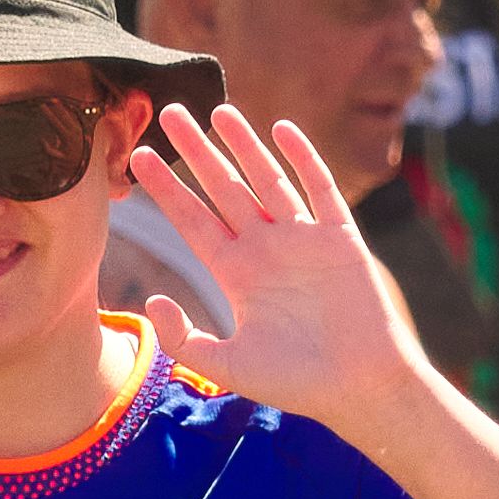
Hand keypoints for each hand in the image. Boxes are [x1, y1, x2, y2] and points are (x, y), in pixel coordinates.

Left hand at [125, 104, 429, 446]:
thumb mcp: (227, 365)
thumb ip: (184, 338)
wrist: (360, 388)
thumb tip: (152, 300)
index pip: (193, 221)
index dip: (166, 189)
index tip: (138, 158)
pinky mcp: (340, 238)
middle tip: (169, 112)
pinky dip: (303, 158)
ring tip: (216, 109)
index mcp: (237, 275)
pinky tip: (282, 129)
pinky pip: (319, 189)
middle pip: (223, 188)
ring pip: (266, 179)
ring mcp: (303, 240)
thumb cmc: (297, 383)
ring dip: (243, 144)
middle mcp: (266, 249)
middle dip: (196, 151)